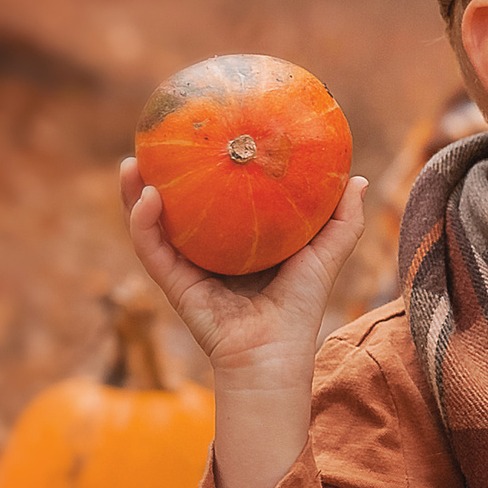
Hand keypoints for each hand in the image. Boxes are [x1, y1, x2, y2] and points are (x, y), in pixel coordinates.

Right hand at [119, 156, 368, 391]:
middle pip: (175, 206)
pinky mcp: (172, 283)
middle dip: (159, 174)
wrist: (275, 352)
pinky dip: (142, 222)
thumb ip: (342, 220)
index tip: (205, 134)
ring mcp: (185, 267)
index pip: (216, 199)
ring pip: (151, 223)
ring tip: (130, 161)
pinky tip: (147, 195)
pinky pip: (150, 248)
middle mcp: (206, 251)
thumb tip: (358, 178)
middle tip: (155, 141)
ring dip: (134, 191)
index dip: (207, 170)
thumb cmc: (301, 306)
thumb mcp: (326, 254)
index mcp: (237, 242)